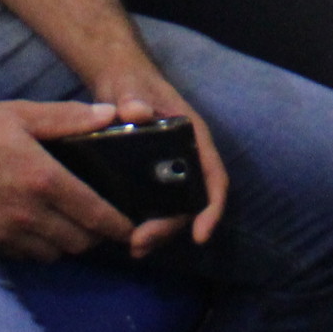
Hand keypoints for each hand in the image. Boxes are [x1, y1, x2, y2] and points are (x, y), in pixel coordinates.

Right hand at [0, 100, 132, 260]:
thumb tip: (109, 115)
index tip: (132, 228)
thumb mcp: (21, 113)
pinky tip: (39, 228)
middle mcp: (27, 213)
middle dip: (95, 235)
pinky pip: (25, 255)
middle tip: (102, 222)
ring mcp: (5, 232)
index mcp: (42, 179)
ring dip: (67, 244)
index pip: (93, 213)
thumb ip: (68, 117)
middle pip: (77, 241)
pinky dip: (39, 248)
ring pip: (53, 254)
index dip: (117, 225)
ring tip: (72, 225)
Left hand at [77, 67, 229, 252]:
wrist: (118, 83)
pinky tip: (126, 238)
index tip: (200, 234)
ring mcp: (169, 172)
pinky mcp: (150, 180)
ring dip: (157, 233)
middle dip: (170, 228)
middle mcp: (187, 159)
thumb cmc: (133, 83)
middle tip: (139, 244)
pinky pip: (156, 207)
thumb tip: (137, 111)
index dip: (212, 207)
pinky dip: (146, 225)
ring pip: (173, 210)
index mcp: (194, 138)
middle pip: (190, 202)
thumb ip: (134, 98)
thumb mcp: (131, 88)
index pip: (213, 177)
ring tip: (133, 248)